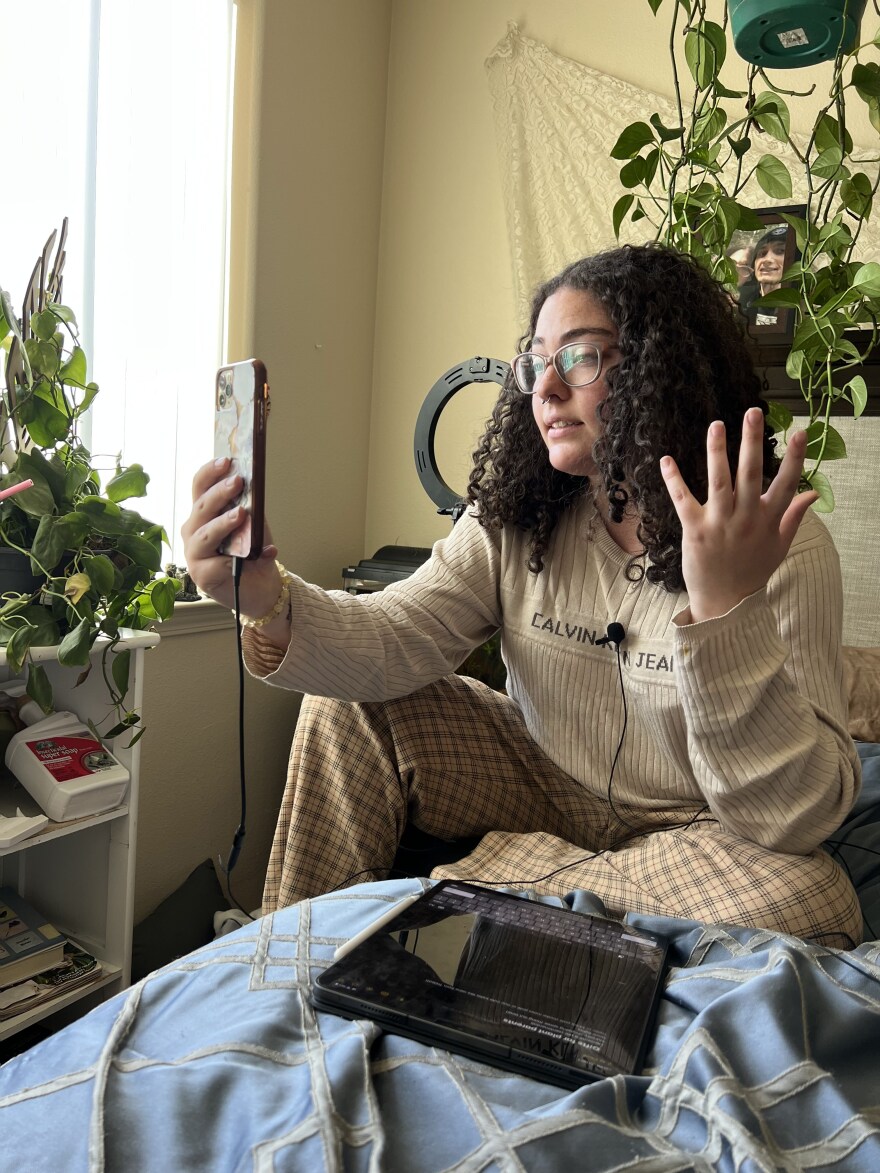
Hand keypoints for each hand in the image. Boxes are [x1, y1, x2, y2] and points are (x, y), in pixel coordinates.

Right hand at [180, 457, 281, 616]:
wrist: (262, 588)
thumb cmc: (253, 552)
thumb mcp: (254, 525)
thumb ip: (250, 508)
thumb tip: (253, 488)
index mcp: (203, 514)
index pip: (199, 487)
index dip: (210, 472)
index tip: (226, 460)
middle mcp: (194, 531)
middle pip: (201, 507)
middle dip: (219, 493)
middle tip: (238, 481)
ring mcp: (194, 554)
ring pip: (205, 534)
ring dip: (224, 523)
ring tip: (242, 515)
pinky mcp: (201, 576)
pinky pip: (216, 564)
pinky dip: (236, 559)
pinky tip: (256, 555)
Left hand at [660, 407, 817, 622]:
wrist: (725, 603)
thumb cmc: (753, 572)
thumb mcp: (780, 545)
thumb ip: (795, 516)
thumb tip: (813, 494)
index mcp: (768, 520)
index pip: (787, 483)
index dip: (794, 458)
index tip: (801, 432)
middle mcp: (746, 518)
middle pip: (751, 473)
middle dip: (753, 441)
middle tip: (753, 412)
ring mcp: (719, 523)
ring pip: (719, 481)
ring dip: (717, 451)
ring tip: (716, 424)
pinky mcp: (694, 530)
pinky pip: (683, 500)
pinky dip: (674, 480)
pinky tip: (666, 460)